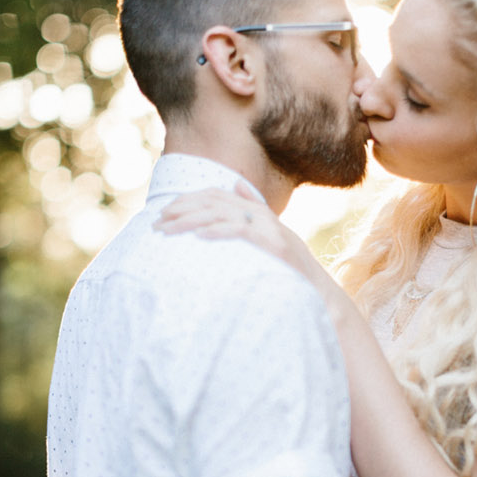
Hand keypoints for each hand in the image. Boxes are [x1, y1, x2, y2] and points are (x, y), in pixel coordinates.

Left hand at [156, 181, 323, 284]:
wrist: (320, 293)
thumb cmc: (293, 269)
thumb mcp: (272, 234)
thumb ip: (253, 209)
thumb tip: (235, 183)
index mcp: (258, 212)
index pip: (215, 195)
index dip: (187, 201)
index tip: (164, 214)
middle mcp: (262, 215)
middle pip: (214, 202)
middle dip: (181, 210)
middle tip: (157, 224)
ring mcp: (270, 228)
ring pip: (221, 214)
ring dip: (190, 221)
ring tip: (168, 231)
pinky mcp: (275, 244)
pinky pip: (240, 230)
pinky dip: (218, 230)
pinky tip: (198, 236)